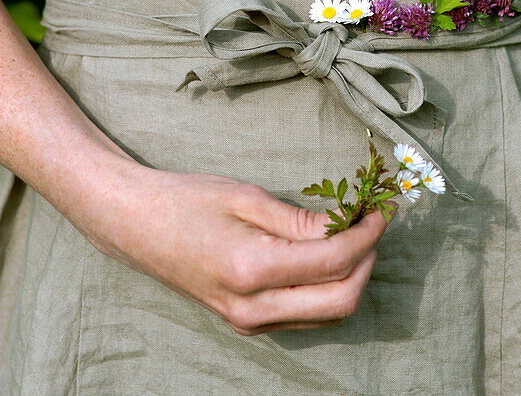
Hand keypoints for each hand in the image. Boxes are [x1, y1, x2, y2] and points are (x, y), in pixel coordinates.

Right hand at [85, 166, 395, 335]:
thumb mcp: (247, 197)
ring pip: (327, 314)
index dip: (366, 234)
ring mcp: (249, 322)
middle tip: (374, 221)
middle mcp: (254, 309)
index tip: (382, 208)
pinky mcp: (247, 323)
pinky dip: (328, 287)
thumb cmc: (188, 200)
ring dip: (352, 275)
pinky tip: (327, 253)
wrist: (137, 226)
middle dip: (367, 261)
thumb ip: (300, 218)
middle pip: (341, 301)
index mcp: (252, 270)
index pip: (333, 262)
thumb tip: (349, 223)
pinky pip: (305, 313)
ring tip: (355, 232)